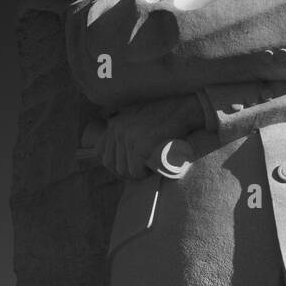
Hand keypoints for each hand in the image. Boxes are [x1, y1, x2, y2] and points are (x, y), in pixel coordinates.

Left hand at [86, 94, 205, 178]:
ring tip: (149, 168)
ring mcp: (128, 137)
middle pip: (111, 164)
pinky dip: (143, 175)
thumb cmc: (165, 117)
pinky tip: (152, 169)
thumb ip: (125, 128)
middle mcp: (118, 130)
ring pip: (123, 170)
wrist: (184, 110)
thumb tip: (118, 148)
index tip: (127, 167)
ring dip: (136, 174)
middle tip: (142, 170)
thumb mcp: (138, 117)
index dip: (112, 164)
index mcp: (114, 124)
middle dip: (125, 172)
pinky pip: (135, 171)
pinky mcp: (140, 145)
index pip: (100, 152)